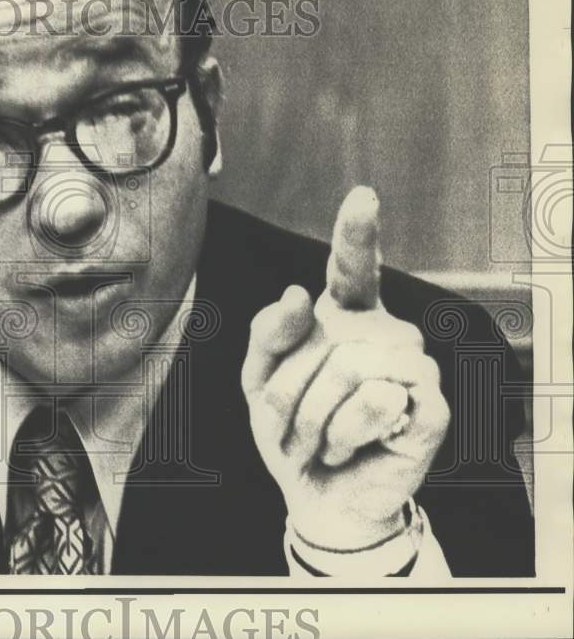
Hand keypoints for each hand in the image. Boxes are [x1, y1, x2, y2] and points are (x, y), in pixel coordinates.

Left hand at [241, 186, 449, 548]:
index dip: (357, 230)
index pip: (352, 266)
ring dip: (312, 417)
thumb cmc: (289, 429)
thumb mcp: (258, 378)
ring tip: (319, 439)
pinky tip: (350, 448)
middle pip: (321, 340)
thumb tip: (298, 293)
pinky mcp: (431, 404)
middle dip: (287, 391)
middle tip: (293, 424)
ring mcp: (414, 364)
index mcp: (344, 316)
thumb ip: (268, 332)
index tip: (363, 194)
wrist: (317, 495)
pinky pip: (375, 402)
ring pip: (347, 370)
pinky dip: (345, 434)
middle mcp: (385, 331)